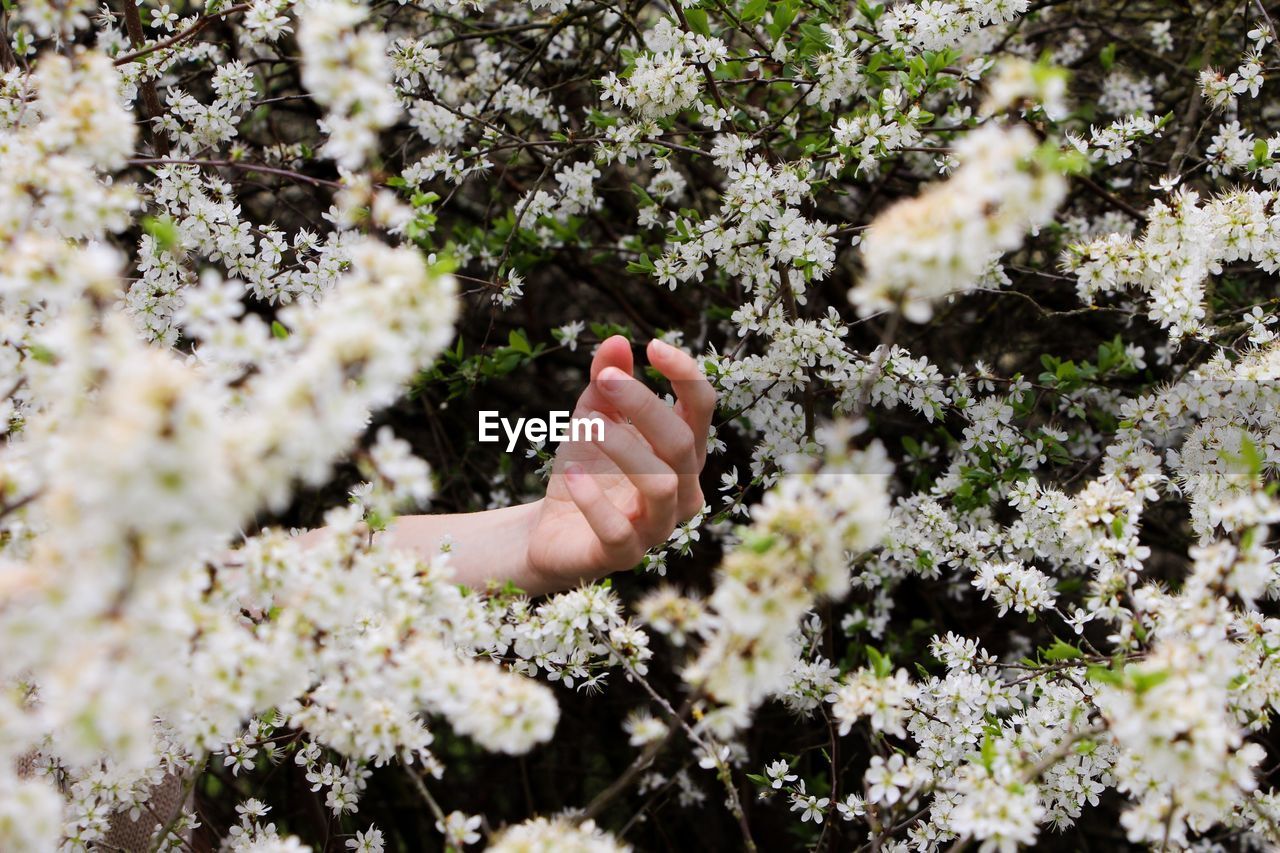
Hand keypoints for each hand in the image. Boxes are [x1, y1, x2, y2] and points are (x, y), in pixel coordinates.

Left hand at [523, 336, 715, 591]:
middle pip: (682, 443)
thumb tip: (617, 340)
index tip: (653, 346)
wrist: (552, 530)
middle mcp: (682, 491)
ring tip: (585, 424)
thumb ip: (605, 380)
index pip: (702, 410)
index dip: (686, 375)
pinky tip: (571, 475)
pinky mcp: (624, 555)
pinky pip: (619, 530)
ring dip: (623, 447)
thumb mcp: (591, 416)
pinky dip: (594, 500)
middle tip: (604, 379)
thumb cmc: (586, 468)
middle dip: (645, 405)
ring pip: (661, 485)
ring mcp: (656, 527)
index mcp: (683, 454)